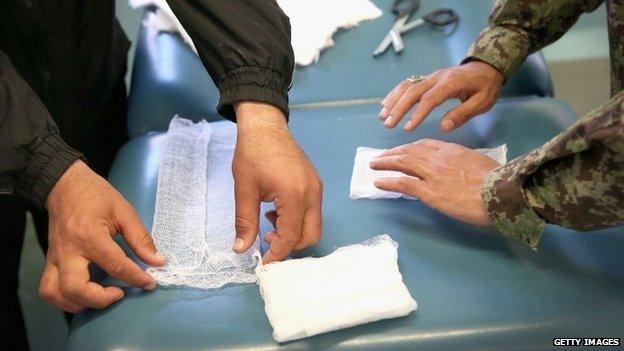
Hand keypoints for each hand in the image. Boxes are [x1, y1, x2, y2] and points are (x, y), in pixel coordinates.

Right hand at [40, 161, 166, 311]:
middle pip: (76, 288)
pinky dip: (63, 299)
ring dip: (78, 303)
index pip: (115, 265)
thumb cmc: (97, 195)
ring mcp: (55, 257)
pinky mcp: (50, 260)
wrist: (65, 185)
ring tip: (100, 298)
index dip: (136, 278)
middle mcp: (69, 250)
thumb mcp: (124, 211)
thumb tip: (158, 261)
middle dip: (100, 299)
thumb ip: (141, 238)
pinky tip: (83, 296)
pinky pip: (48, 288)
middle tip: (119, 293)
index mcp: (91, 235)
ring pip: (55, 293)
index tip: (149, 284)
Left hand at [231, 102, 322, 262]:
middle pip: (310, 235)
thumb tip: (241, 249)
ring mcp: (316, 187)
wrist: (265, 125)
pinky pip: (312, 211)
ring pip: (313, 224)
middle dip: (290, 246)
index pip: (290, 236)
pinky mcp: (315, 183)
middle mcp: (312, 193)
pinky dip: (297, 219)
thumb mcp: (244, 189)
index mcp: (295, 195)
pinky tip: (277, 210)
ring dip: (293, 232)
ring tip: (268, 222)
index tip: (263, 263)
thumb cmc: (252, 153)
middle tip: (267, 242)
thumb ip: (245, 222)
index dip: (277, 254)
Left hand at [369, 139, 499, 225]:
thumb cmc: (496, 181)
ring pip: (402, 163)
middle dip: (392, 153)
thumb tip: (457, 170)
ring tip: (373, 165)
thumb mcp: (479, 163)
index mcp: (451, 150)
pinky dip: (388, 182)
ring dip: (385, 163)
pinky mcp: (428, 192)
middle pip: (409, 151)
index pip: (424, 144)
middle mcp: (438, 158)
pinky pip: (403, 184)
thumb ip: (463, 163)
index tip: (401, 150)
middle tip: (380, 157)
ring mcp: (431, 175)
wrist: (499, 193)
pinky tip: (378, 182)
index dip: (409, 147)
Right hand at [379, 61, 503, 132]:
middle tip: (388, 124)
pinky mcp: (427, 78)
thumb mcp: (482, 102)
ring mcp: (430, 76)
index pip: (430, 99)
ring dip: (393, 101)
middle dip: (398, 108)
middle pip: (412, 91)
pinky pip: (407, 84)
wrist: (486, 66)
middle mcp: (436, 77)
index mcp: (451, 83)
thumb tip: (443, 127)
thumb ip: (462, 114)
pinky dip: (394, 94)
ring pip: (406, 86)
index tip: (408, 128)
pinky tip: (385, 105)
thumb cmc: (486, 86)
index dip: (417, 113)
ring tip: (383, 117)